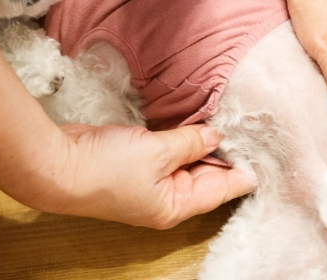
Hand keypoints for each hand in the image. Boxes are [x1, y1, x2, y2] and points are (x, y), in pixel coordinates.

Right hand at [42, 123, 257, 228]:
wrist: (57, 164)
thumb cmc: (105, 168)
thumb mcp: (157, 151)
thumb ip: (190, 141)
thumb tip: (215, 135)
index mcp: (176, 206)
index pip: (222, 188)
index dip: (245, 170)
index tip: (269, 151)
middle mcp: (166, 199)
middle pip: (207, 176)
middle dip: (226, 152)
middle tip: (251, 125)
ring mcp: (149, 183)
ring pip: (187, 161)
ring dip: (201, 142)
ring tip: (227, 119)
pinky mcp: (135, 164)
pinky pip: (167, 152)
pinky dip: (179, 138)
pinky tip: (192, 121)